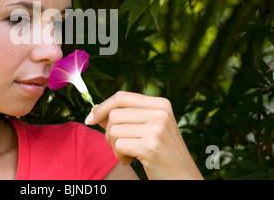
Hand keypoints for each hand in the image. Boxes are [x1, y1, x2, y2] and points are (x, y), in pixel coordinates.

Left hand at [85, 91, 202, 179]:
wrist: (184, 177)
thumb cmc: (162, 153)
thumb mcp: (149, 128)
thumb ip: (126, 116)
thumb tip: (95, 110)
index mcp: (160, 104)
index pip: (121, 97)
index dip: (102, 107)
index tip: (90, 118)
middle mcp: (160, 113)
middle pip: (114, 114)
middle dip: (108, 132)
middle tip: (119, 145)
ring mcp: (157, 129)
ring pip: (114, 130)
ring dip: (114, 146)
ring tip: (128, 154)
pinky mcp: (151, 146)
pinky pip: (119, 145)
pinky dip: (119, 156)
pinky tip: (130, 160)